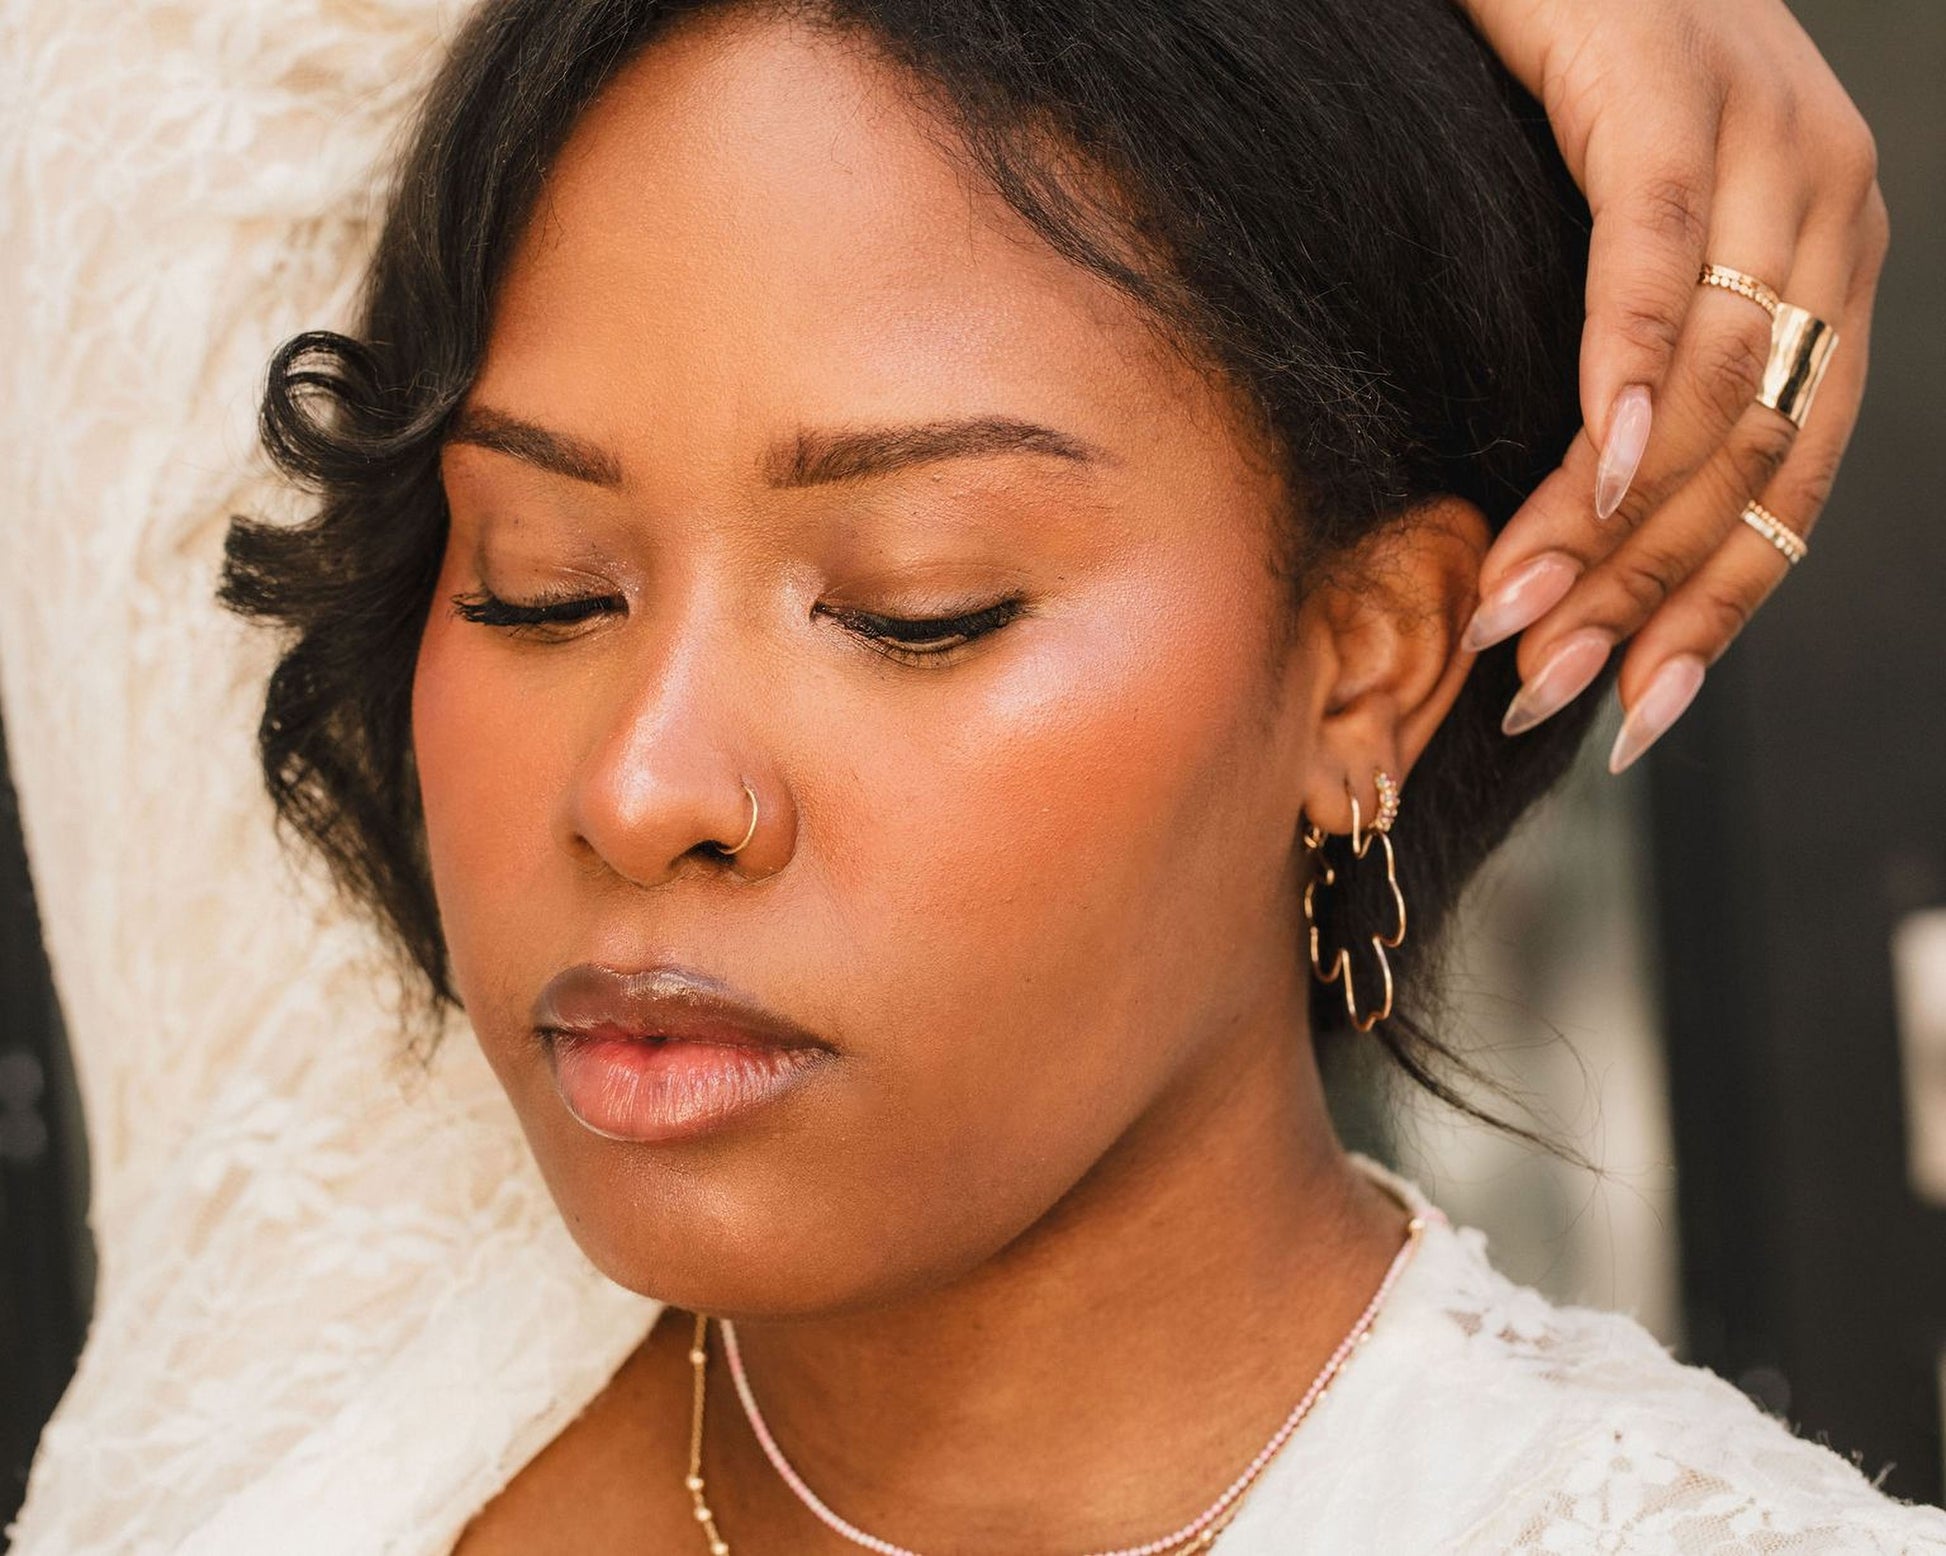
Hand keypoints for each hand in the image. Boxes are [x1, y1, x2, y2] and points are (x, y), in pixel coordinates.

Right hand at [1456, 0, 1888, 771]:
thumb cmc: (1573, 91)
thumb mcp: (1636, 250)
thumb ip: (1652, 367)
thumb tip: (1590, 526)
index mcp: (1834, 264)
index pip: (1797, 479)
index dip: (1717, 611)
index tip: (1634, 713)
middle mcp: (1835, 210)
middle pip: (1755, 455)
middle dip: (1646, 593)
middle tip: (1545, 686)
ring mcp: (1768, 142)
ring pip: (1709, 382)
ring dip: (1608, 522)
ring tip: (1517, 616)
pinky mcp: (1668, 89)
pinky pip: (1655, 254)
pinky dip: (1625, 372)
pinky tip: (1597, 470)